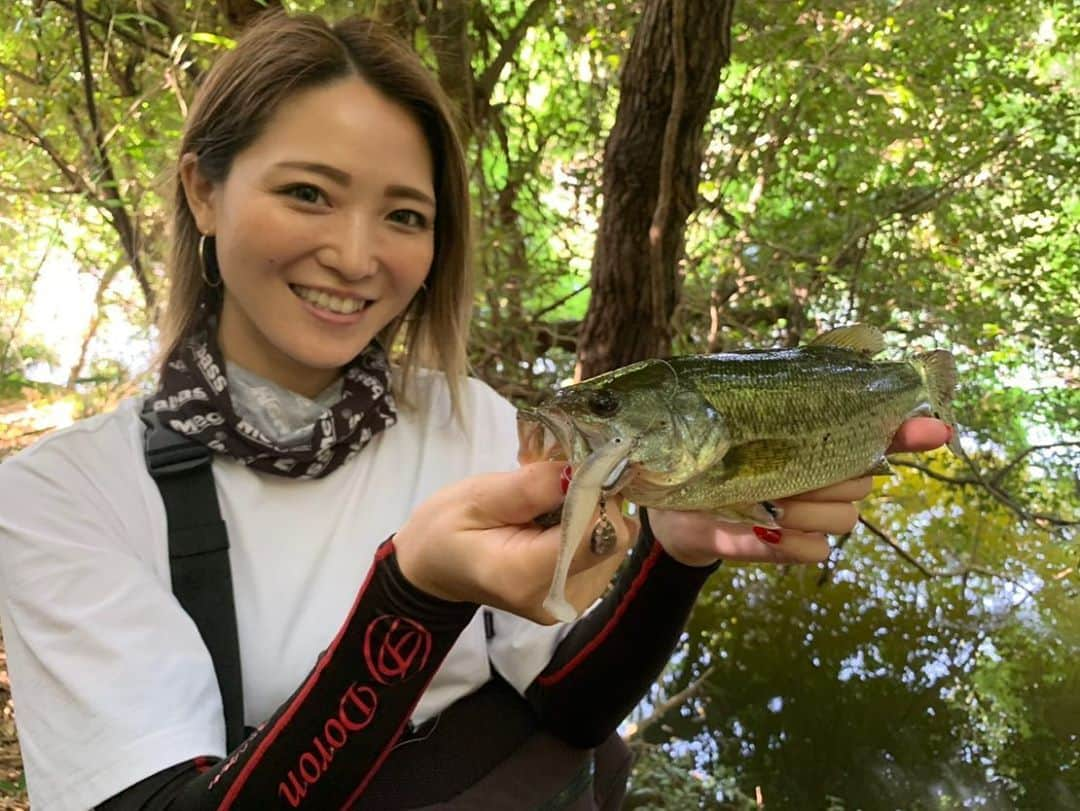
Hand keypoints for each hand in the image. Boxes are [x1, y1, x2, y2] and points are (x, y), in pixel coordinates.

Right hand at [394, 461, 634, 623]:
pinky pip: (605, 552)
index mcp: (526, 576)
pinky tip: (557, 523)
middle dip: (595, 502)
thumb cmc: (445, 529)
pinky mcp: (579, 594)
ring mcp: (572, 602)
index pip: (598, 535)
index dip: (597, 495)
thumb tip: (583, 471)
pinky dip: (589, 529)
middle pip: (612, 539)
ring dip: (593, 514)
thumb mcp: (477, 496)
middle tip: (558, 483)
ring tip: (550, 505)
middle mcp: (558, 598)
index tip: (578, 469)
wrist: (435, 569)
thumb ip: (532, 487)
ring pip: (615, 543)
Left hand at [647, 417, 951, 566]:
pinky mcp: (786, 548)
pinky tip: (767, 530)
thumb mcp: (736, 414)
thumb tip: (828, 352)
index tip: (937, 428)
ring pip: (845, 517)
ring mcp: (810, 517)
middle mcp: (826, 479)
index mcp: (819, 440)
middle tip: (784, 468)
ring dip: (809, 509)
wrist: (667, 503)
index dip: (911, 431)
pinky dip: (791, 542)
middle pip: (863, 480)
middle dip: (832, 475)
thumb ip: (780, 391)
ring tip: (766, 502)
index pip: (882, 434)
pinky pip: (815, 551)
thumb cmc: (707, 450)